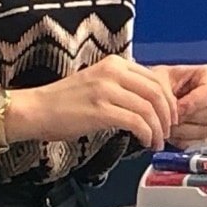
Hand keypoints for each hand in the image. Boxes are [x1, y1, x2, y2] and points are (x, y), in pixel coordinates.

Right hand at [3, 56, 179, 149]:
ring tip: (156, 142)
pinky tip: (144, 142)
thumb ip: (122, 86)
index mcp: (114, 64)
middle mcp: (113, 72)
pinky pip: (136, 122)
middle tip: (168, 131)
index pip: (155, 79)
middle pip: (157, 93)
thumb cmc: (64, 102)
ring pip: (149, 109)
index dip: (168, 100)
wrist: (37, 109)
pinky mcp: (101, 110)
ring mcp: (106, 90)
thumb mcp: (97, 83)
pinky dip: (146, 134)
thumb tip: (149, 102)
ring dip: (158, 129)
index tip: (169, 116)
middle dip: (167, 116)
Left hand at [159, 63, 206, 147]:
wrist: (155, 96)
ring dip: (182, 130)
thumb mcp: (160, 80)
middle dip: (187, 118)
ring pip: (206, 130)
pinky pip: (199, 143)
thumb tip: (176, 112)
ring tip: (166, 124)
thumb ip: (169, 93)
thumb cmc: (159, 83)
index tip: (177, 108)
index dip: (193, 102)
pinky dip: (181, 140)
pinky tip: (171, 132)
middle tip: (168, 118)